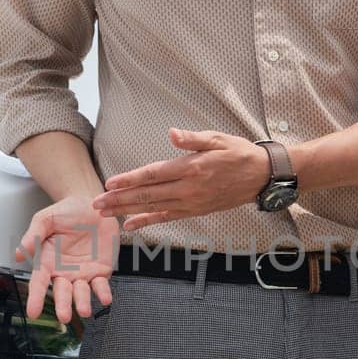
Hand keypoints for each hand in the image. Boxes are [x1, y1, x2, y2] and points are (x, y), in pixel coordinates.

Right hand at [15, 196, 119, 323]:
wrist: (92, 205)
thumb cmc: (66, 212)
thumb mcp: (45, 219)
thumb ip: (33, 235)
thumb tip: (18, 254)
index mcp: (47, 261)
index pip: (39, 282)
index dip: (35, 298)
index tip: (32, 312)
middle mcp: (64, 271)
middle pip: (62, 292)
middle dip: (63, 305)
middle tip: (63, 316)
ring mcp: (83, 273)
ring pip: (82, 292)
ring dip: (83, 302)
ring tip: (84, 310)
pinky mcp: (101, 270)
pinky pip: (101, 284)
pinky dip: (103, 292)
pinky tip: (105, 298)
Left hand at [93, 128, 270, 230]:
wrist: (261, 177)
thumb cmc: (238, 153)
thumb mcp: (217, 138)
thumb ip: (192, 138)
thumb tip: (171, 133)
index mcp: (191, 168)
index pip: (153, 174)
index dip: (130, 180)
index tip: (110, 183)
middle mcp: (188, 188)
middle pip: (147, 195)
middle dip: (119, 199)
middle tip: (96, 203)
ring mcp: (191, 202)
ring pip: (153, 208)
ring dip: (127, 211)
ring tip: (105, 213)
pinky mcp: (195, 211)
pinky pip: (167, 217)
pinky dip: (147, 221)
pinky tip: (131, 225)